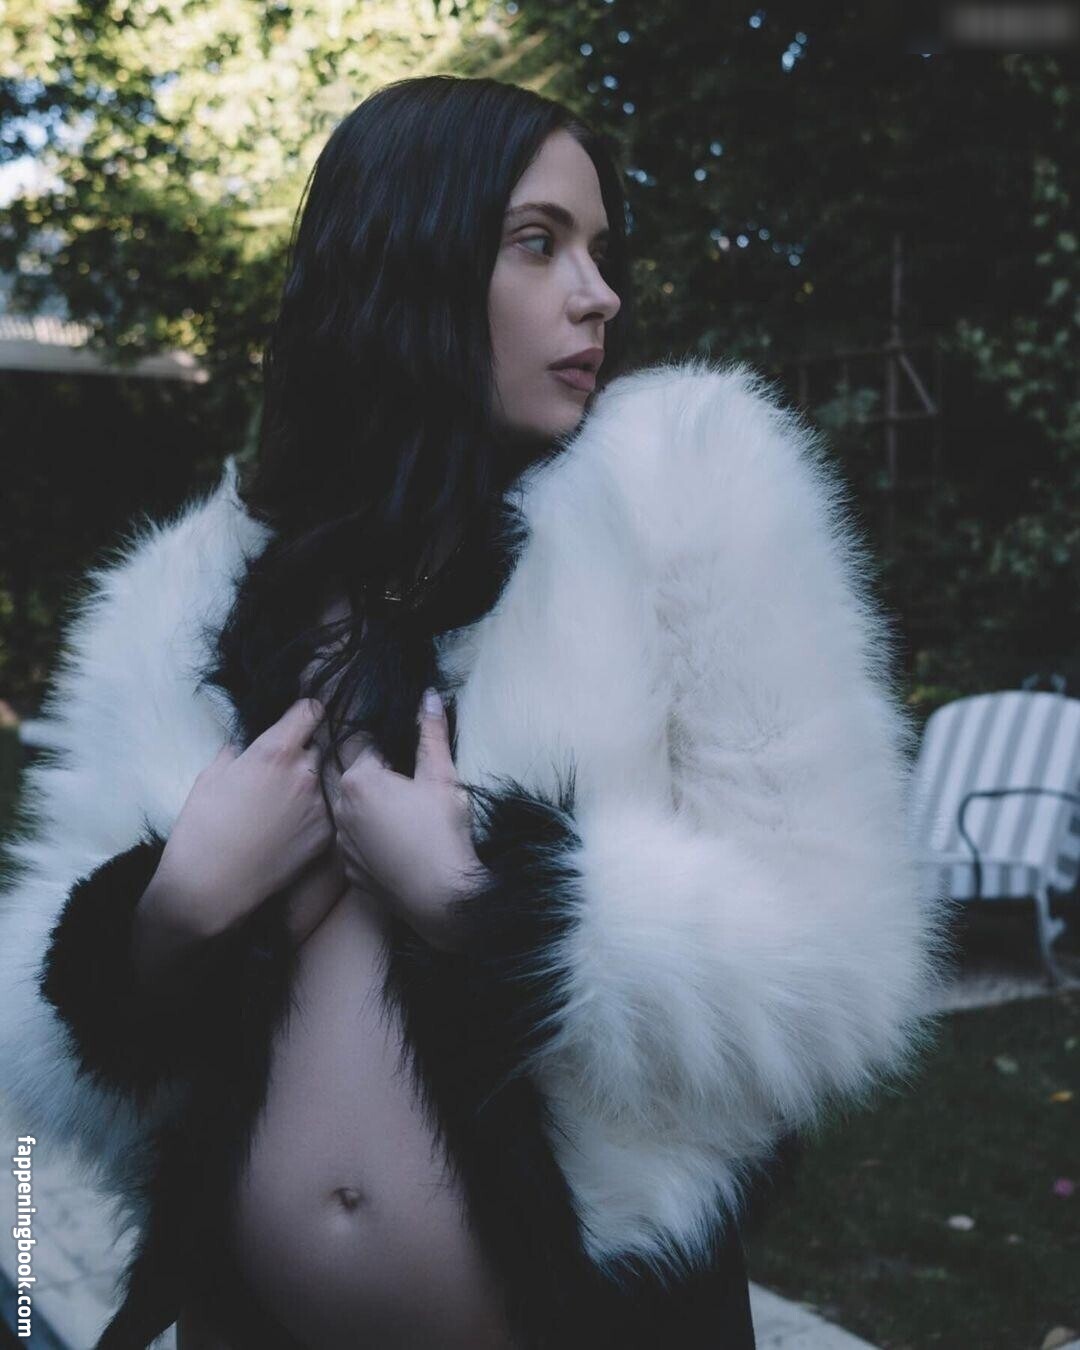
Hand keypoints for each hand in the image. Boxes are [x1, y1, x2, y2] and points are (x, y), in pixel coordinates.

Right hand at [151, 697, 335, 940]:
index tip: (297, 720)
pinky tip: (288, 830)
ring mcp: (320, 805)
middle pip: (316, 748)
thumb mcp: (210, 777)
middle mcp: (305, 773)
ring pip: (322, 781)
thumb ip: (236, 752)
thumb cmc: (201, 828)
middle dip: (301, 754)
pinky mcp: (325, 835)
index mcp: (276, 751)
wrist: (211, 886)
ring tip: (280, 808)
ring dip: (307, 786)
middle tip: (277, 774)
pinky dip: (312, 815)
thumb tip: (245, 748)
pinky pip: (326, 812)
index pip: (310, 710)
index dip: (303, 712)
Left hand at [324, 689, 486, 950]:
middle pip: (352, 777)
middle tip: (408, 790)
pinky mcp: (349, 870)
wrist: (442, 898)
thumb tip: (429, 695)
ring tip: (403, 818)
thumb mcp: (443, 777)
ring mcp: (342, 842)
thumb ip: (431, 733)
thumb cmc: (443, 833)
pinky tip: (395, 845)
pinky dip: (369, 840)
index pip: (363, 745)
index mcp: (360, 779)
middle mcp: (340, 808)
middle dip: (374, 777)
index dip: (387, 749)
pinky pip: (354, 843)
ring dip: (369, 808)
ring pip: (350, 811)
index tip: (405, 762)